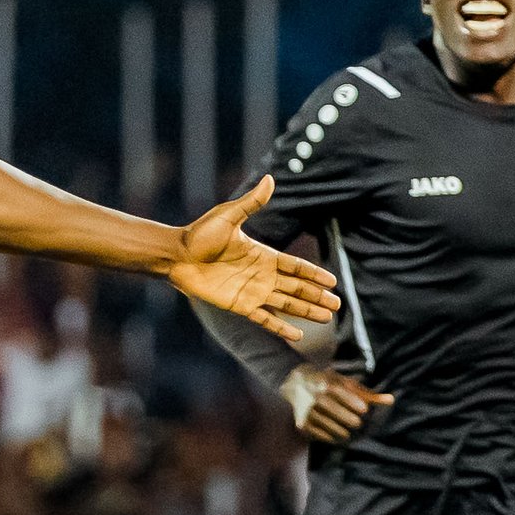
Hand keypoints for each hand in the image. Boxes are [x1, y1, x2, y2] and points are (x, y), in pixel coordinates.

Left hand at [166, 177, 338, 344]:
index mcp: (263, 255)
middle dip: (317, 296)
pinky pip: (264, 319)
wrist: (176, 256)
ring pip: (286, 304)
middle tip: (338, 306)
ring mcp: (251, 292)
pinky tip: (297, 336)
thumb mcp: (229, 216)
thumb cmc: (199, 235)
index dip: (314, 274)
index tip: (333, 281)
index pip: (295, 266)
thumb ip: (252, 203)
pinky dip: (280, 327)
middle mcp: (261, 275)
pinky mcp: (238, 305)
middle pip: (297, 287)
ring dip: (307, 311)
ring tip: (327, 318)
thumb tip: (271, 179)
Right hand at [281, 366, 393, 443]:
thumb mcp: (345, 384)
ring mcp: (308, 411)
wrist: (295, 384)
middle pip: (334, 410)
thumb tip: (392, 401)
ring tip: (348, 434)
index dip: (353, 401)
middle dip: (347, 418)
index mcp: (327, 384)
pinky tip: (337, 438)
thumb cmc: (328, 384)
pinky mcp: (302, 423)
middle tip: (357, 423)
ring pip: (327, 423)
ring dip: (340, 430)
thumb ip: (367, 394)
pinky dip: (328, 437)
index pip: (341, 393)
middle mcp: (315, 397)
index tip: (364, 410)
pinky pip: (318, 433)